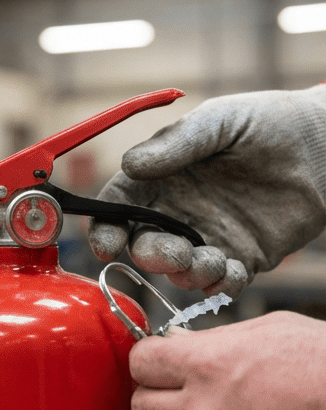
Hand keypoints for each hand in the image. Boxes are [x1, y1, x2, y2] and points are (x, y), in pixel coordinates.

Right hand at [89, 86, 325, 296]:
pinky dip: (221, 287)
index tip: (108, 243)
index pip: (118, 207)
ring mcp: (210, 237)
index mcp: (160, 179)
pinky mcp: (244, 257)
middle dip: (152, 257)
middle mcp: (178, 211)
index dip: (105, 228)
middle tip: (178, 252)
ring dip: (187, 275)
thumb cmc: (267, 123)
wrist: (324, 145)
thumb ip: (175, 144)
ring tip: (214, 261)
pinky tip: (234, 272)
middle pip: (144, 246)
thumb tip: (130, 165)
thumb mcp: (217, 122)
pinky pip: (222, 284)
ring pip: (179, 272)